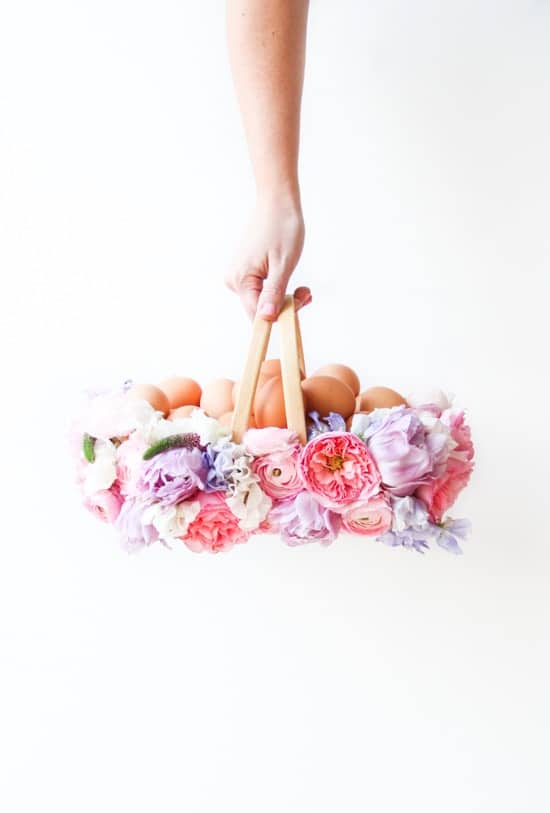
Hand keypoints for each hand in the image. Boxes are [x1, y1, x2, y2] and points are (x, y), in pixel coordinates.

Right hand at [226, 197, 310, 319]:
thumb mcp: (283, 264)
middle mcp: (234, 280)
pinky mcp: (245, 272)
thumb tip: (266, 318)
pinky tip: (290, 281)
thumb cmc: (282, 228)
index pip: (258, 316)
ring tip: (303, 288)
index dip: (280, 315)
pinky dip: (278, 289)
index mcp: (241, 279)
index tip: (300, 301)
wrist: (276, 202)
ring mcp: (238, 276)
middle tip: (306, 291)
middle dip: (285, 306)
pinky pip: (261, 291)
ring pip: (262, 302)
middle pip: (260, 310)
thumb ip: (273, 294)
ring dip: (284, 298)